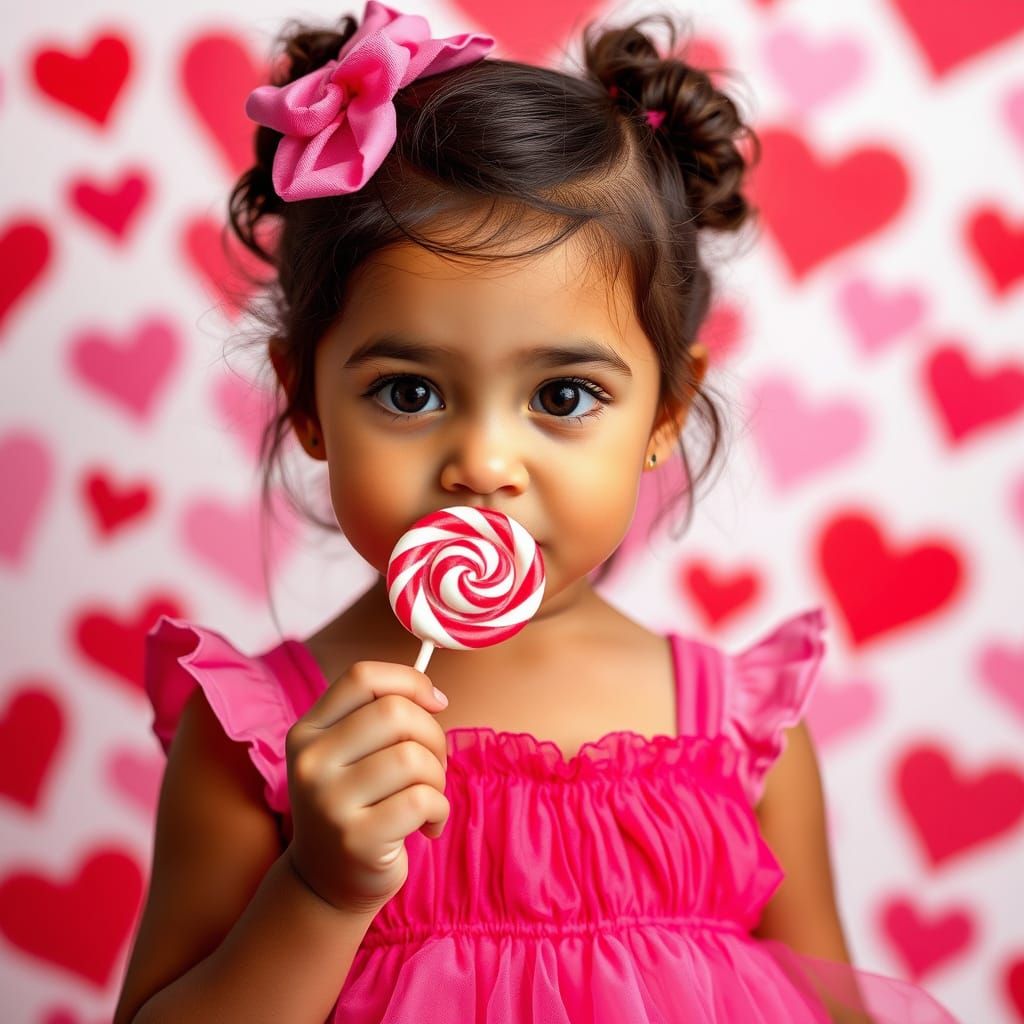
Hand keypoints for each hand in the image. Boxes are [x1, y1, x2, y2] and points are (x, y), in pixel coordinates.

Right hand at [284, 660, 449, 914]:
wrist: (326, 883)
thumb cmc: (356, 805)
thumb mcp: (349, 755)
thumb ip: (379, 717)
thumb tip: (434, 696)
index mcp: (308, 731)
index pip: (362, 677)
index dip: (410, 681)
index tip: (435, 702)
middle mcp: (311, 762)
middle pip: (395, 712)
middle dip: (432, 735)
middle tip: (433, 765)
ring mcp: (329, 802)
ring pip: (412, 757)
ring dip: (437, 777)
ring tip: (428, 798)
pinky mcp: (356, 839)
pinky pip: (422, 800)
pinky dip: (439, 809)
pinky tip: (428, 825)